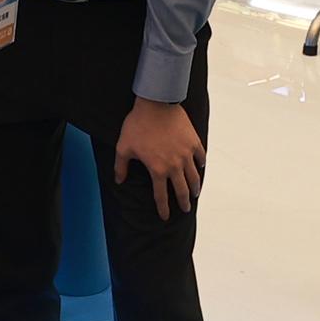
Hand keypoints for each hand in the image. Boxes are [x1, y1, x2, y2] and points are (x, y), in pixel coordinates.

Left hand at [114, 98, 205, 219]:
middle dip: (183, 203)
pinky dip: (200, 164)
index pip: (161, 196)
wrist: (155, 104)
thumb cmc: (138, 124)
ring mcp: (186, 154)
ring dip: (195, 187)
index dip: (163, 208)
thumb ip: (120, 167)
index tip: (164, 216)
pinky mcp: (194, 142)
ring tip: (195, 193)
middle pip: (182, 190)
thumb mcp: (123, 147)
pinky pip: (200, 157)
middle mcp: (174, 166)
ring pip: (194, 177)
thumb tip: (119, 181)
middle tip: (185, 209)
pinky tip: (200, 167)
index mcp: (157, 170)